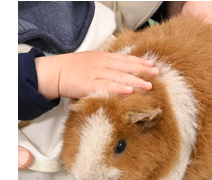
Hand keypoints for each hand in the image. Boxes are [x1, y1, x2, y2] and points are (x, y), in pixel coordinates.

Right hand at [35, 51, 158, 100]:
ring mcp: (95, 74)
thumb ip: (104, 63)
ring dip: (135, 81)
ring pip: (119, 77)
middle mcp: (101, 64)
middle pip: (125, 67)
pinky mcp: (89, 85)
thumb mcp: (90, 60)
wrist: (55, 72)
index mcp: (102, 57)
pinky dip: (118, 88)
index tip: (152, 64)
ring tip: (148, 86)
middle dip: (142, 70)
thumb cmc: (72, 68)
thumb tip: (119, 69)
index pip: (124, 58)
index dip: (139, 61)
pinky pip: (106, 87)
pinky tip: (129, 91)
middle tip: (156, 74)